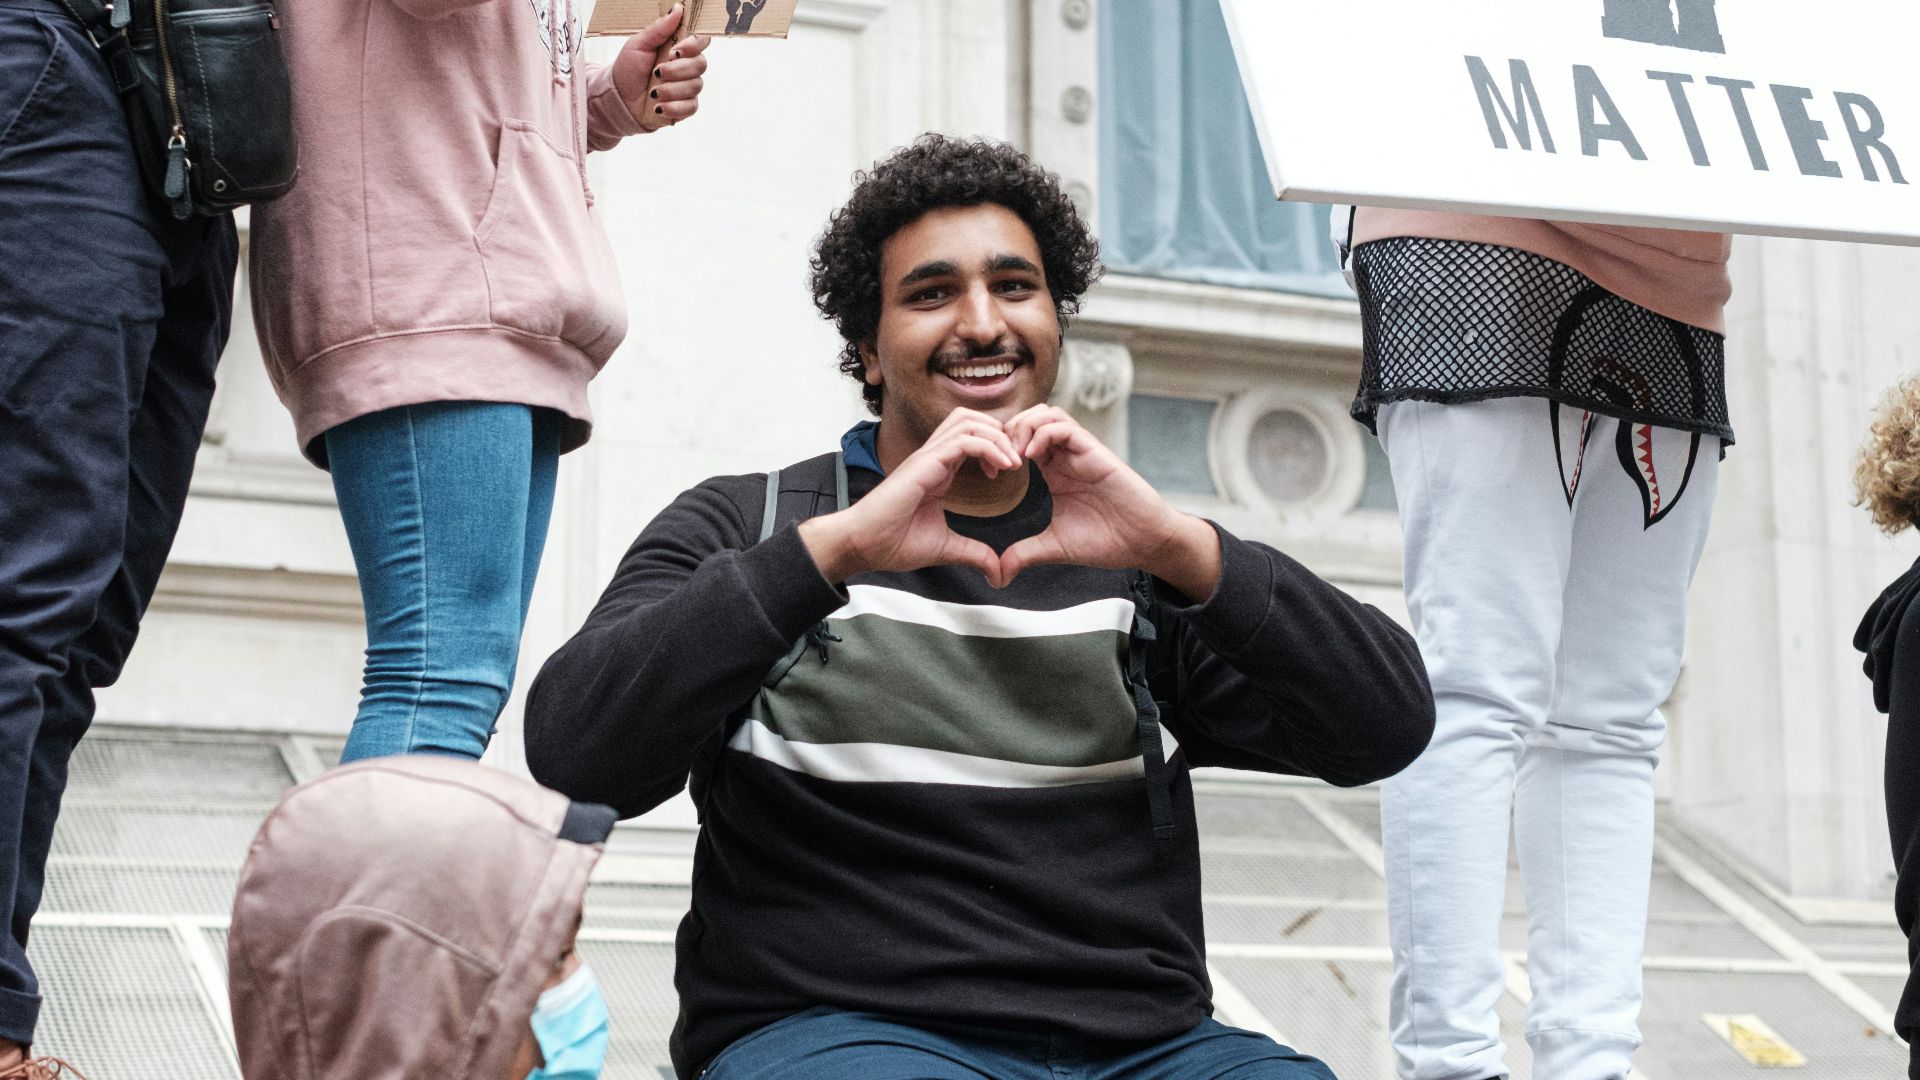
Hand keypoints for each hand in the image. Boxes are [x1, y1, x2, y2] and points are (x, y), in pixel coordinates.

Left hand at [611, 4, 709, 130]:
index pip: (701, 42)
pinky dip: (674, 107)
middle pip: (700, 65)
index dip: (693, 45)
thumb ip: (659, 28)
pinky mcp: (685, 108)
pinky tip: (659, 106)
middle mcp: (687, 67)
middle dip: (678, 70)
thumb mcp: (639, 44)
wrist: (619, 98)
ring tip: (653, 92)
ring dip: (671, 89)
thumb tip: (678, 8)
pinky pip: (690, 107)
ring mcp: (687, 88)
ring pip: (695, 86)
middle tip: (657, 72)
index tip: (675, 51)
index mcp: (679, 49)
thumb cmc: (628, 69)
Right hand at [799, 410, 1018, 584]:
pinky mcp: (924, 463)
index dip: (996, 445)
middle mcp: (933, 456)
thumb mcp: (946, 548)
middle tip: (1016, 459)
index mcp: (938, 469)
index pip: (971, 436)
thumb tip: (998, 573)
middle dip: (1001, 432)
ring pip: (969, 421)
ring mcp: (927, 457)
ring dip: (997, 436)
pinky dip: (989, 447)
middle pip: (972, 418)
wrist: (863, 545)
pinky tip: (1003, 467)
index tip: (1011, 470)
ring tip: (1013, 461)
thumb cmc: (892, 542)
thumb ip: (974, 553)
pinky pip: (963, 441)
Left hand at [1000, 405, 1220, 598]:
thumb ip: (1024, 554)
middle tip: (996, 462)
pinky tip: (1031, 458)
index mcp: (1054, 471)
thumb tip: (998, 574)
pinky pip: (1064, 426)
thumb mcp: (1054, 547)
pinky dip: (1041, 434)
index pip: (1020, 439)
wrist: (1143, 543)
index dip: (998, 449)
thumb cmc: (1107, 540)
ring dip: (1022, 428)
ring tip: (1012, 458)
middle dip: (1006, 433)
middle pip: (1029, 418)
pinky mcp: (1095, 452)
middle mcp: (1065, 456)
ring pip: (1045, 414)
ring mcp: (1080, 451)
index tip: (988, 475)